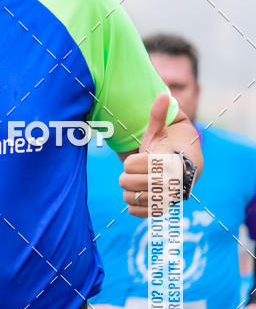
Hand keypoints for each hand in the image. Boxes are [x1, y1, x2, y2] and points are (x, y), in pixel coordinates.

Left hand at [120, 93, 175, 217]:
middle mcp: (170, 183)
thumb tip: (162, 95)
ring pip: (134, 199)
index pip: (139, 165)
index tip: (134, 160)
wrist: (181, 172)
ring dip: (128, 192)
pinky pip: (138, 213)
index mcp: (169, 162)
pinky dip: (132, 206)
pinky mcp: (161, 210)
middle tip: (128, 173)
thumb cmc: (166, 149)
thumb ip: (158, 117)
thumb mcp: (160, 132)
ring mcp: (166, 199)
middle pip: (133, 182)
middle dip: (126, 177)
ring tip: (132, 185)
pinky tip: (135, 196)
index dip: (132, 163)